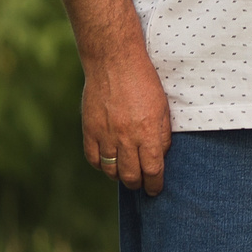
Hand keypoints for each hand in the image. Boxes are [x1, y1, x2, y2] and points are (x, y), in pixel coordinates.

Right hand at [83, 48, 172, 194]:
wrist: (114, 62)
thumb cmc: (143, 82)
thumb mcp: (162, 108)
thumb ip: (162, 135)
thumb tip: (160, 157)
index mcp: (147, 132)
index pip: (152, 170)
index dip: (155, 184)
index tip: (155, 189)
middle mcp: (126, 137)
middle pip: (131, 175)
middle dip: (138, 184)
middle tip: (141, 183)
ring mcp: (105, 134)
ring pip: (110, 170)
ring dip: (119, 176)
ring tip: (125, 173)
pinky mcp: (89, 129)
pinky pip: (93, 158)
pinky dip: (101, 165)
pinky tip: (108, 162)